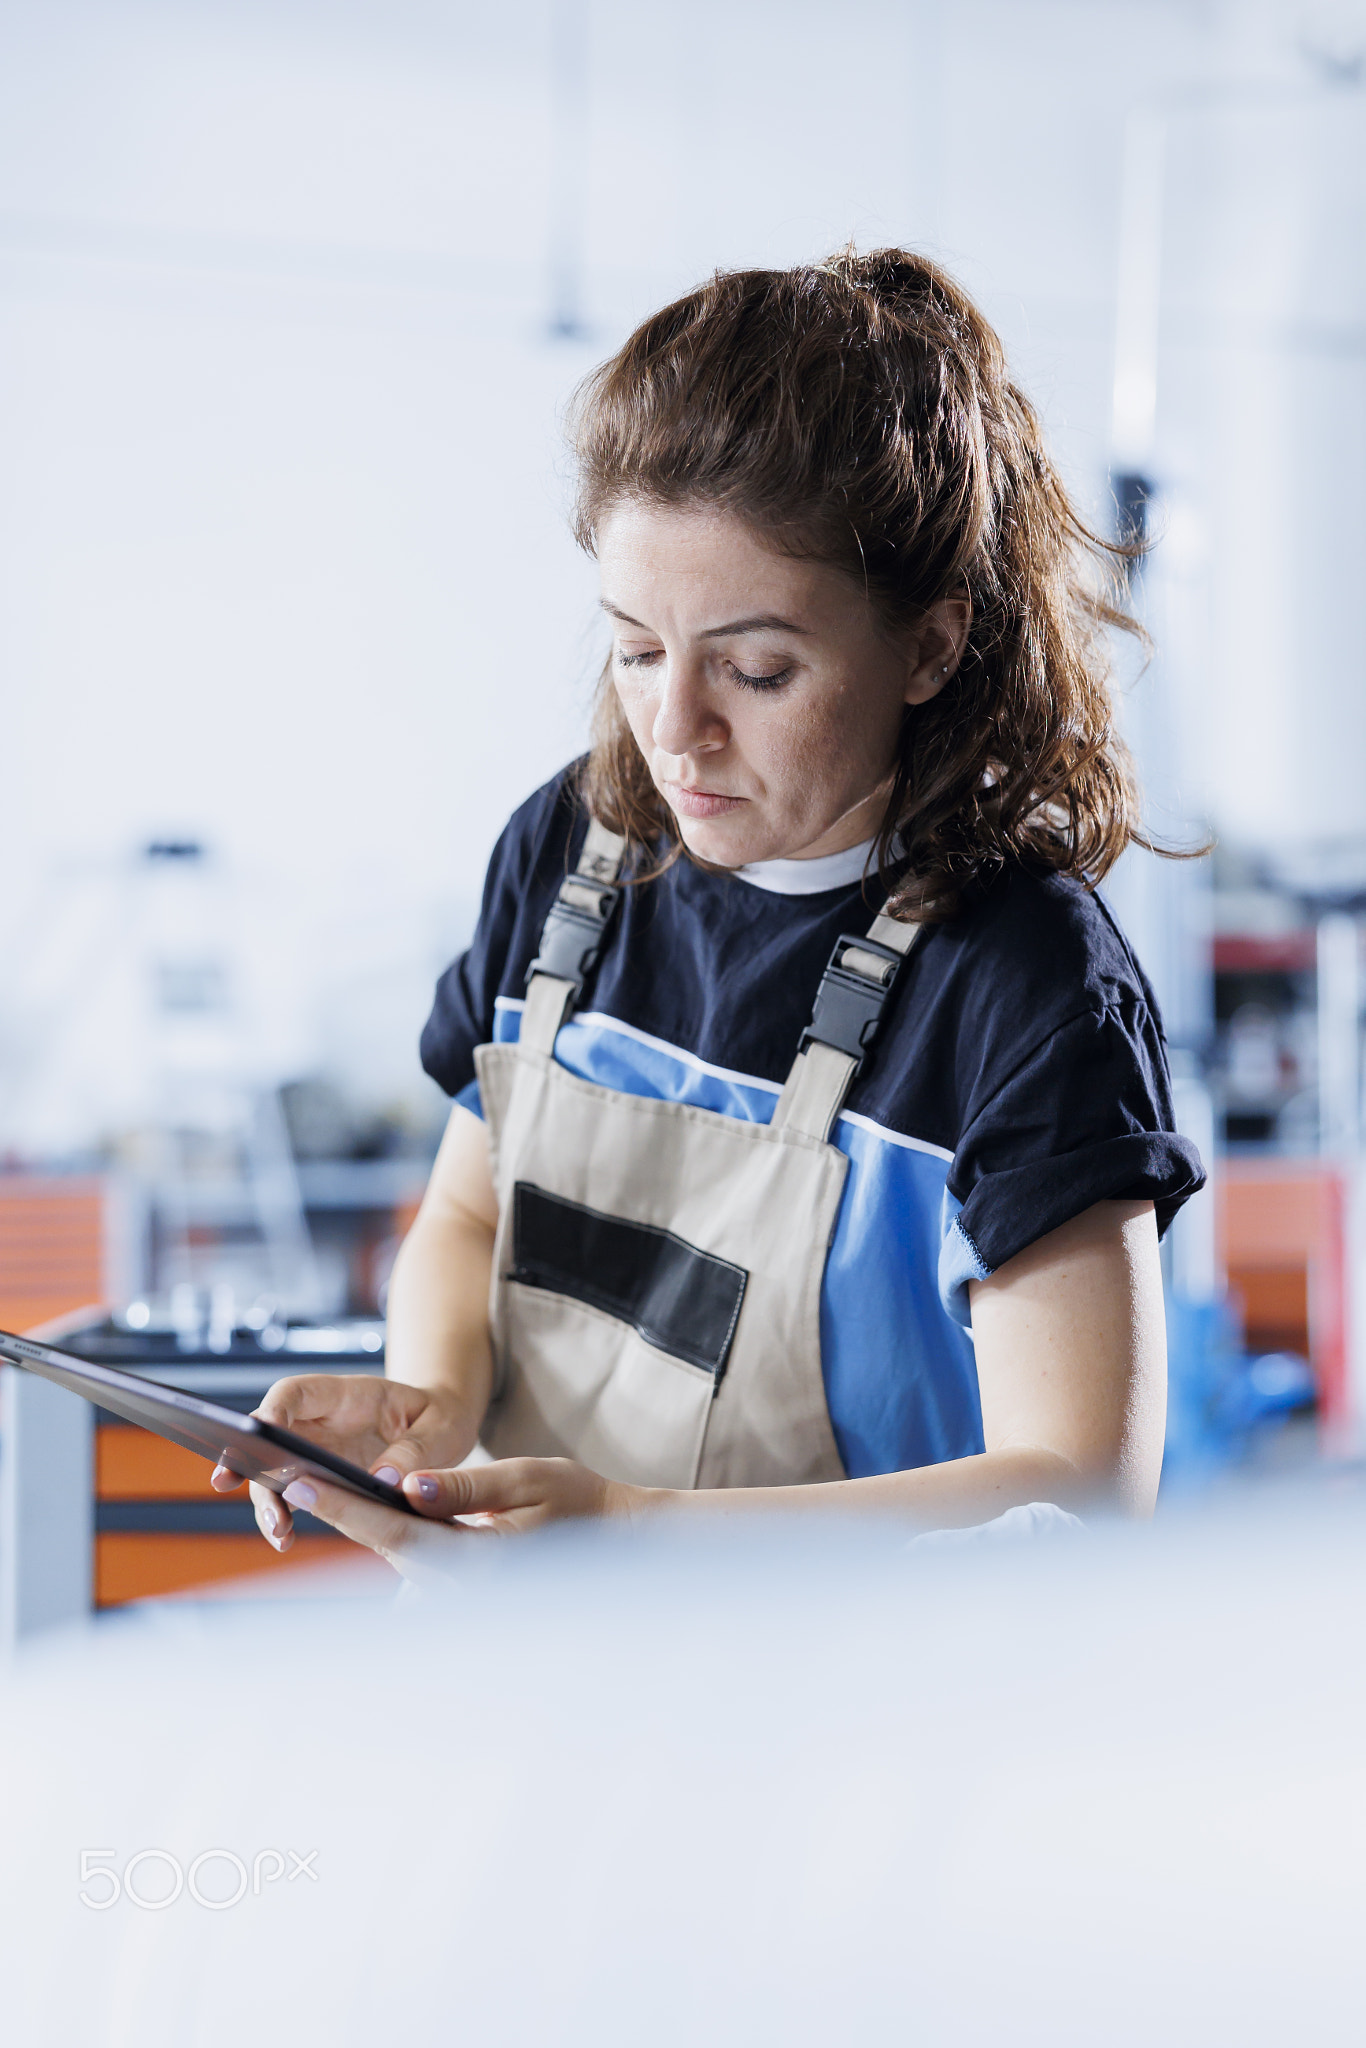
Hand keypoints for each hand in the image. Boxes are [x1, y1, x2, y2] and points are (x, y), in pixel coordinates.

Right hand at [209, 1373, 477, 1552]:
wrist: (443, 1430)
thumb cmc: (440, 1417)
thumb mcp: (442, 1427)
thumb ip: (417, 1449)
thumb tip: (382, 1479)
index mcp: (348, 1395)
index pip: (296, 1392)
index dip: (271, 1410)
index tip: (256, 1433)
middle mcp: (323, 1421)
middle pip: (271, 1434)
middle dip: (250, 1459)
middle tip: (231, 1485)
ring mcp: (317, 1450)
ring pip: (274, 1470)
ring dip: (266, 1498)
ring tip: (277, 1532)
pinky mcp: (320, 1479)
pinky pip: (292, 1495)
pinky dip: (283, 1515)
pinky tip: (284, 1539)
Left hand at [277, 1455, 656, 1579]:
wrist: (618, 1544)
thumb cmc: (580, 1503)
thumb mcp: (528, 1480)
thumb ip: (467, 1487)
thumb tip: (408, 1487)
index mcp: (478, 1560)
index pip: (396, 1533)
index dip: (345, 1509)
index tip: (303, 1484)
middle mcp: (463, 1588)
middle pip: (386, 1547)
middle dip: (343, 1513)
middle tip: (294, 1475)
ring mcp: (462, 1597)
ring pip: (398, 1557)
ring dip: (367, 1525)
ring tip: (326, 1487)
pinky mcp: (462, 1592)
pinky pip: (415, 1567)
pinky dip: (396, 1539)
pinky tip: (381, 1511)